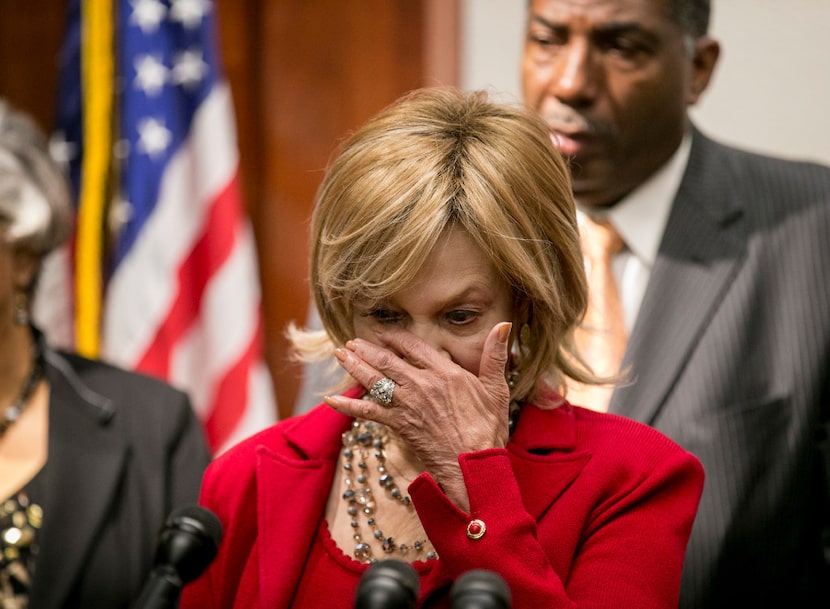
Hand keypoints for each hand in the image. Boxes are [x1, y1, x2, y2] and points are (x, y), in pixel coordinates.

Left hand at [323, 321, 512, 511]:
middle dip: (367, 349)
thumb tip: (504, 325)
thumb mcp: (497, 388)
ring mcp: (407, 405)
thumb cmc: (488, 429)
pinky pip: (367, 411)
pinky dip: (347, 405)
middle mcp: (422, 385)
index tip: (384, 333)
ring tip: (340, 354)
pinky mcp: (398, 425)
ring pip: (375, 380)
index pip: (415, 347)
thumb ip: (496, 355)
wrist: (473, 465)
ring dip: (355, 366)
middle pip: (388, 361)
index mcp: (445, 373)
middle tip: (352, 341)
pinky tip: (330, 399)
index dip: (397, 338)